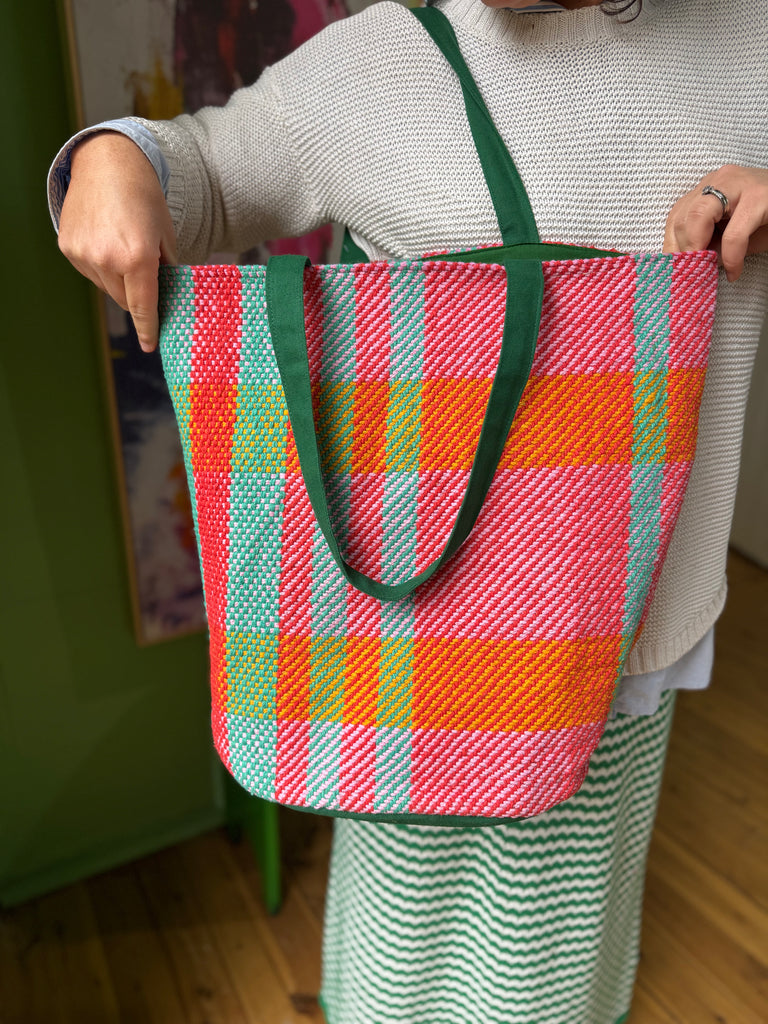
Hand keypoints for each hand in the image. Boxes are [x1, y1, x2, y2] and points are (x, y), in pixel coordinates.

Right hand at [58, 132, 176, 351]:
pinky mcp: (69, 247)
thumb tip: (169, 295)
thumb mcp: (165, 233)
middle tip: (146, 278)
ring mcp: (84, 254)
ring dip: (118, 280)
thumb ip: (167, 268)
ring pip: (106, 287)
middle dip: (137, 295)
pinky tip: (108, 242)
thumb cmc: (144, 196)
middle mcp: (107, 259)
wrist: (107, 162)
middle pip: (124, 299)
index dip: (148, 327)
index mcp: (137, 257)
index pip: (143, 306)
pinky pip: (89, 272)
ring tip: (125, 250)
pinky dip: (101, 266)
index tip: (151, 345)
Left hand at [663, 165, 767, 281]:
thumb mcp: (730, 232)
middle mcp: (719, 180)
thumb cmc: (767, 221)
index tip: (670, 272)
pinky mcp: (760, 197)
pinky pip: (733, 233)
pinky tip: (733, 271)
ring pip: (698, 218)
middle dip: (681, 251)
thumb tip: (686, 267)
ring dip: (697, 252)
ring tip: (704, 273)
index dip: (670, 246)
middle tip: (687, 277)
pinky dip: (730, 257)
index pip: (676, 215)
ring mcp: (739, 184)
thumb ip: (709, 243)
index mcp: (708, 187)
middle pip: (682, 216)